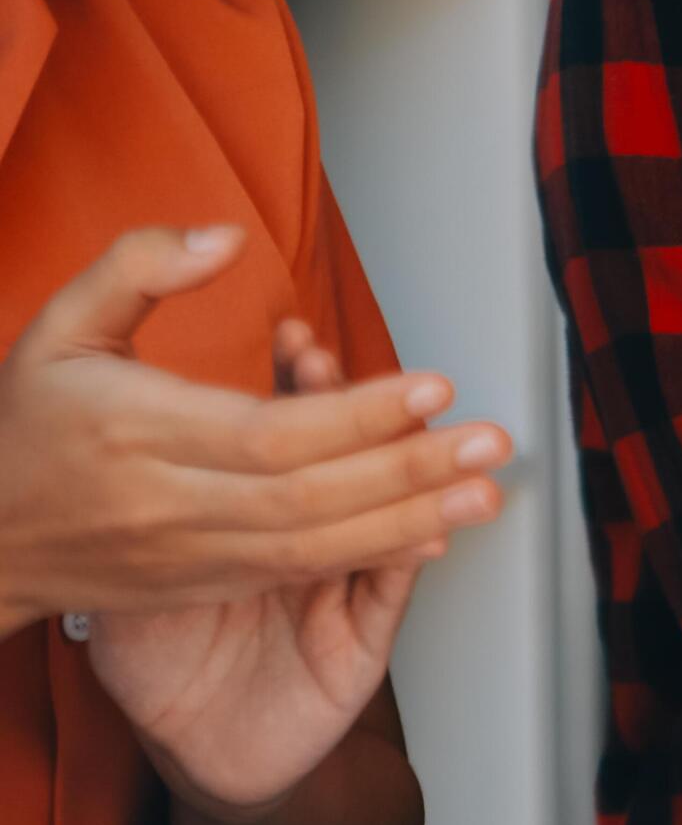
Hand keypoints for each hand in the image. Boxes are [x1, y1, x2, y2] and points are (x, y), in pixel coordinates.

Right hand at [0, 227, 508, 639]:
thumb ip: (136, 269)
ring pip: (314, 546)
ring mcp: (188, 553)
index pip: (266, 432)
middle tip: (491, 444)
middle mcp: (167, 501)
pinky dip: (371, 558)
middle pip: (307, 496)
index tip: (431, 385)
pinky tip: (434, 536)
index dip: (356, 415)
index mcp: (133, 429)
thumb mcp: (57, 326)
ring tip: (486, 493)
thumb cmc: (28, 423)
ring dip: (411, 520)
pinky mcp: (204, 584)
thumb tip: (226, 240)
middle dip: (409, 471)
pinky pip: (298, 576)